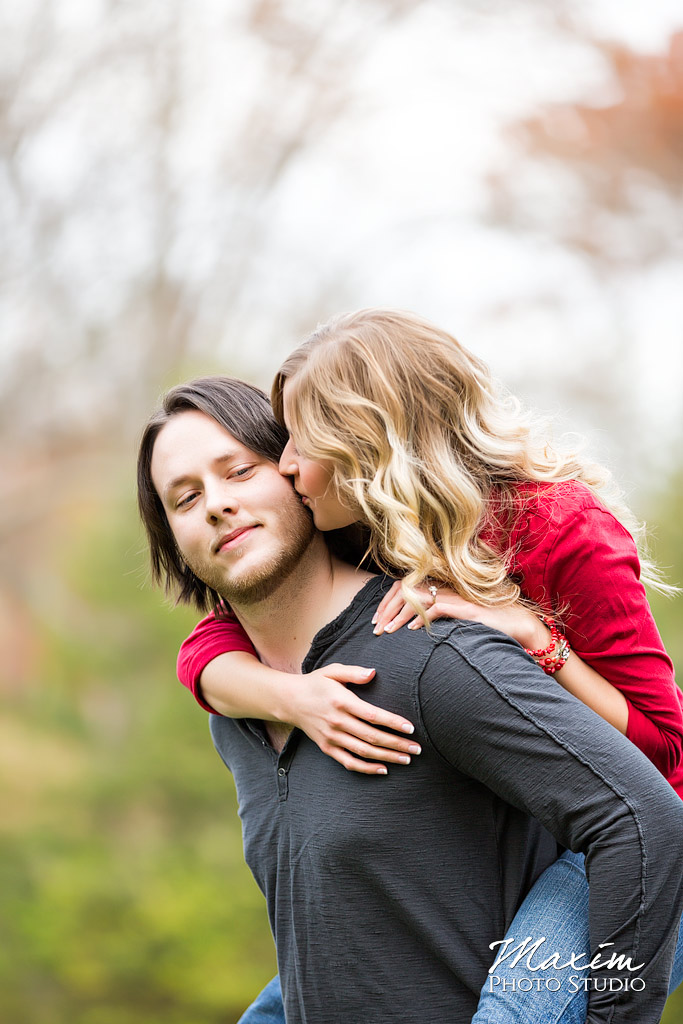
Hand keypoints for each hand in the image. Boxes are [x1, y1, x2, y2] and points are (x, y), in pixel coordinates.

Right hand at [286, 663, 420, 775]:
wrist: (289, 700)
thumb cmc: (315, 683)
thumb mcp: (333, 671)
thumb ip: (354, 672)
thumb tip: (374, 673)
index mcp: (341, 701)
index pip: (372, 715)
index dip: (393, 723)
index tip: (410, 728)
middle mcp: (337, 721)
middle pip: (371, 737)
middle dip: (397, 744)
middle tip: (417, 749)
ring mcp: (331, 737)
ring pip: (363, 751)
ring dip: (387, 757)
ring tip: (406, 759)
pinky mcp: (327, 747)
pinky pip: (348, 762)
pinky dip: (366, 768)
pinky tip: (383, 769)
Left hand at [372, 581, 548, 650]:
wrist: (517, 623)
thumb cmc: (486, 623)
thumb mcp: (455, 618)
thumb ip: (436, 616)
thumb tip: (411, 626)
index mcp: (440, 588)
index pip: (404, 586)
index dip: (387, 602)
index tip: (376, 620)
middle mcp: (445, 588)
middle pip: (405, 590)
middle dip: (386, 610)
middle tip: (375, 629)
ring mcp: (454, 596)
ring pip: (417, 599)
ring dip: (399, 616)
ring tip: (387, 631)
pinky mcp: (465, 608)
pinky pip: (437, 608)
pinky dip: (422, 618)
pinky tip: (412, 630)